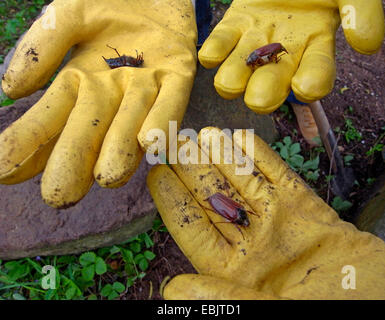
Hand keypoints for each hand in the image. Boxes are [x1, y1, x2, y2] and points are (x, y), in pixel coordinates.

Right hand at [0, 0, 196, 207]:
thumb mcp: (69, 13)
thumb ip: (43, 45)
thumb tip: (10, 89)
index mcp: (80, 81)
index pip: (50, 117)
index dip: (29, 144)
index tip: (4, 172)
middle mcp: (112, 92)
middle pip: (89, 130)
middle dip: (73, 161)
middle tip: (60, 196)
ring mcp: (147, 86)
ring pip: (130, 122)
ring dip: (119, 149)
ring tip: (107, 177)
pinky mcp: (180, 75)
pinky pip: (171, 100)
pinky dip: (161, 119)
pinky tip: (149, 142)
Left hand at [147, 127, 384, 298]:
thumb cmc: (334, 312)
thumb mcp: (270, 312)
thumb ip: (223, 300)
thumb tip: (170, 289)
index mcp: (236, 274)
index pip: (193, 230)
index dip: (172, 201)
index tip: (156, 173)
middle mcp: (252, 245)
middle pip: (214, 200)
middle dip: (193, 170)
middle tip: (173, 142)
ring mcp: (279, 224)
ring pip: (243, 184)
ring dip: (221, 158)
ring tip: (199, 134)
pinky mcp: (307, 209)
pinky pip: (280, 177)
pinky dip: (260, 157)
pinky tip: (239, 137)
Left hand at [198, 0, 384, 112]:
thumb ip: (362, 12)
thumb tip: (368, 45)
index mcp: (315, 47)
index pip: (317, 75)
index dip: (311, 84)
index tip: (304, 87)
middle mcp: (283, 53)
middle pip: (271, 84)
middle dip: (263, 94)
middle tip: (258, 97)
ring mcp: (255, 41)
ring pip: (240, 72)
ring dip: (233, 80)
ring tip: (229, 81)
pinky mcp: (233, 26)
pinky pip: (219, 45)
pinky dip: (213, 53)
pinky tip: (211, 56)